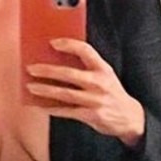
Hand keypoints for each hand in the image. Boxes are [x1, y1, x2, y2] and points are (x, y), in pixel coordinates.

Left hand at [26, 38, 145, 147]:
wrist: (130, 117)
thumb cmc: (112, 94)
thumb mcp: (106, 75)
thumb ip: (88, 67)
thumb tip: (58, 61)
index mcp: (103, 69)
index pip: (85, 50)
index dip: (68, 44)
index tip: (52, 43)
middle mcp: (99, 83)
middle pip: (69, 74)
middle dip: (47, 71)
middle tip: (31, 68)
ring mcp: (95, 100)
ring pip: (65, 94)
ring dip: (45, 90)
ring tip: (30, 87)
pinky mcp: (92, 115)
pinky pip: (68, 111)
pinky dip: (53, 109)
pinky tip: (42, 106)